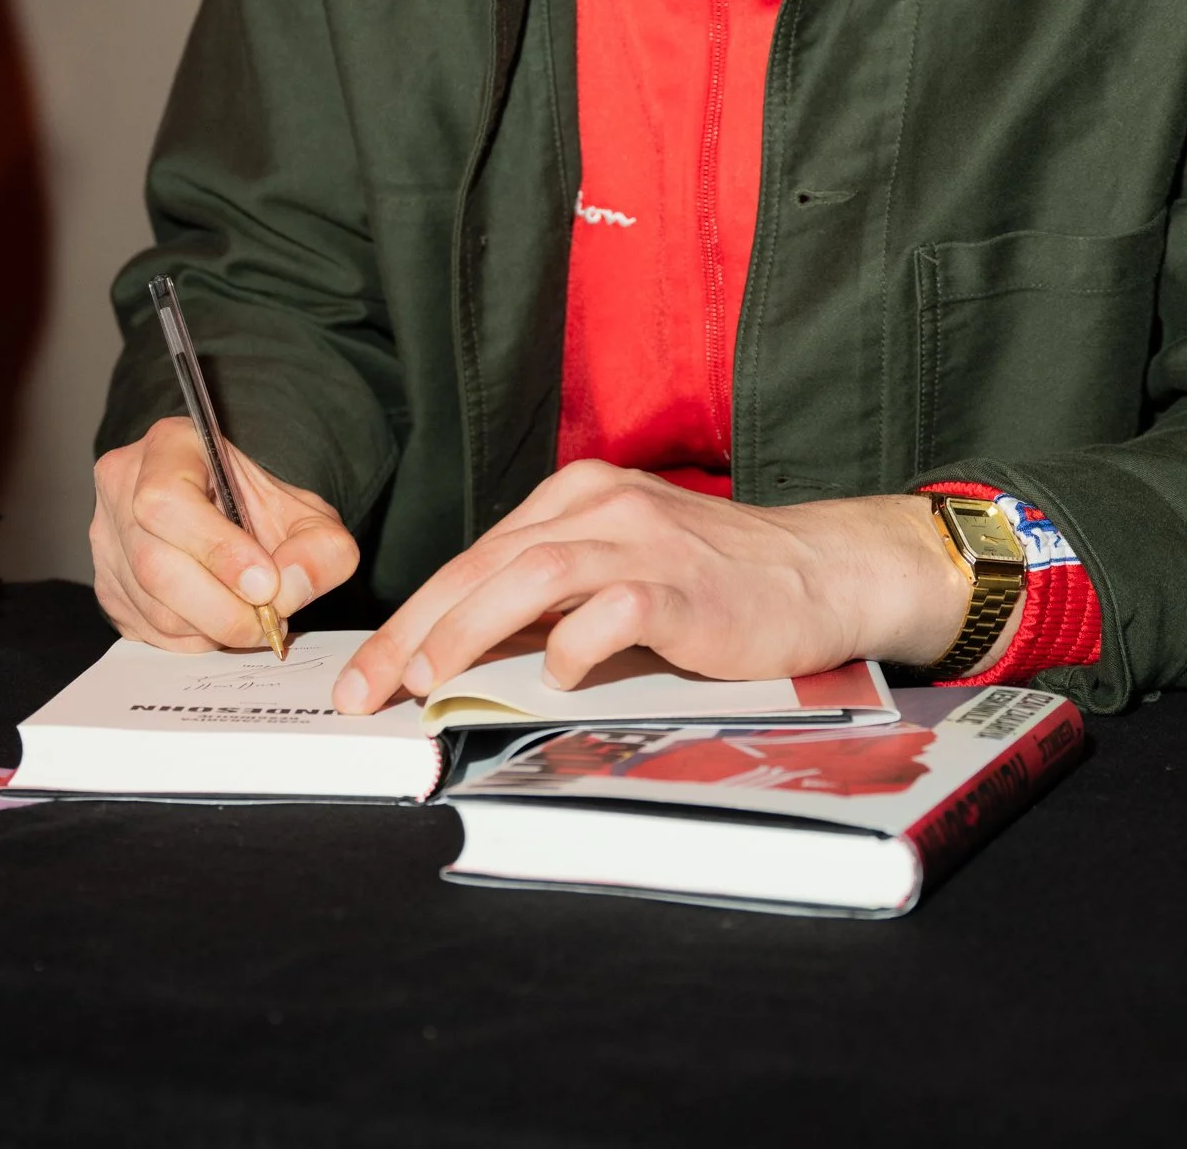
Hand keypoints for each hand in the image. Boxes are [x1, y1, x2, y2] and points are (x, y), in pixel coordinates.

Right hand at [90, 415, 358, 651]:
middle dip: (220, 606)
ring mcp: (108, 541)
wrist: (237, 516)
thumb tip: (288, 588)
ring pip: (151, 606)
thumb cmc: (263, 509)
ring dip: (210, 627)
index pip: (168, 498)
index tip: (265, 583)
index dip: (216, 549)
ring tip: (251, 618)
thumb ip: (319, 548)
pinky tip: (220, 620)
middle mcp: (124, 487)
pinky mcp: (108, 588)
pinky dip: (193, 639)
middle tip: (267, 620)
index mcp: (169, 446)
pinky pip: (147, 631)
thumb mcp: (309, 516)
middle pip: (154, 563)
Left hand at [332, 462, 970, 713]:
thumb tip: (460, 651)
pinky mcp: (683, 585)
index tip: (366, 676)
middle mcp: (602, 505)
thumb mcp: (620, 565)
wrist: (819, 573)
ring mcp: (644, 540)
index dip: (411, 616)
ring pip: (531, 574)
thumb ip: (551, 592)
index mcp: (577, 496)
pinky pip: (611, 611)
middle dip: (415, 630)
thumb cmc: (714, 582)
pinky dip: (574, 645)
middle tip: (370, 691)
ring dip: (470, 630)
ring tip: (432, 680)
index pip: (473, 556)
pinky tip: (559, 677)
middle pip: (485, 562)